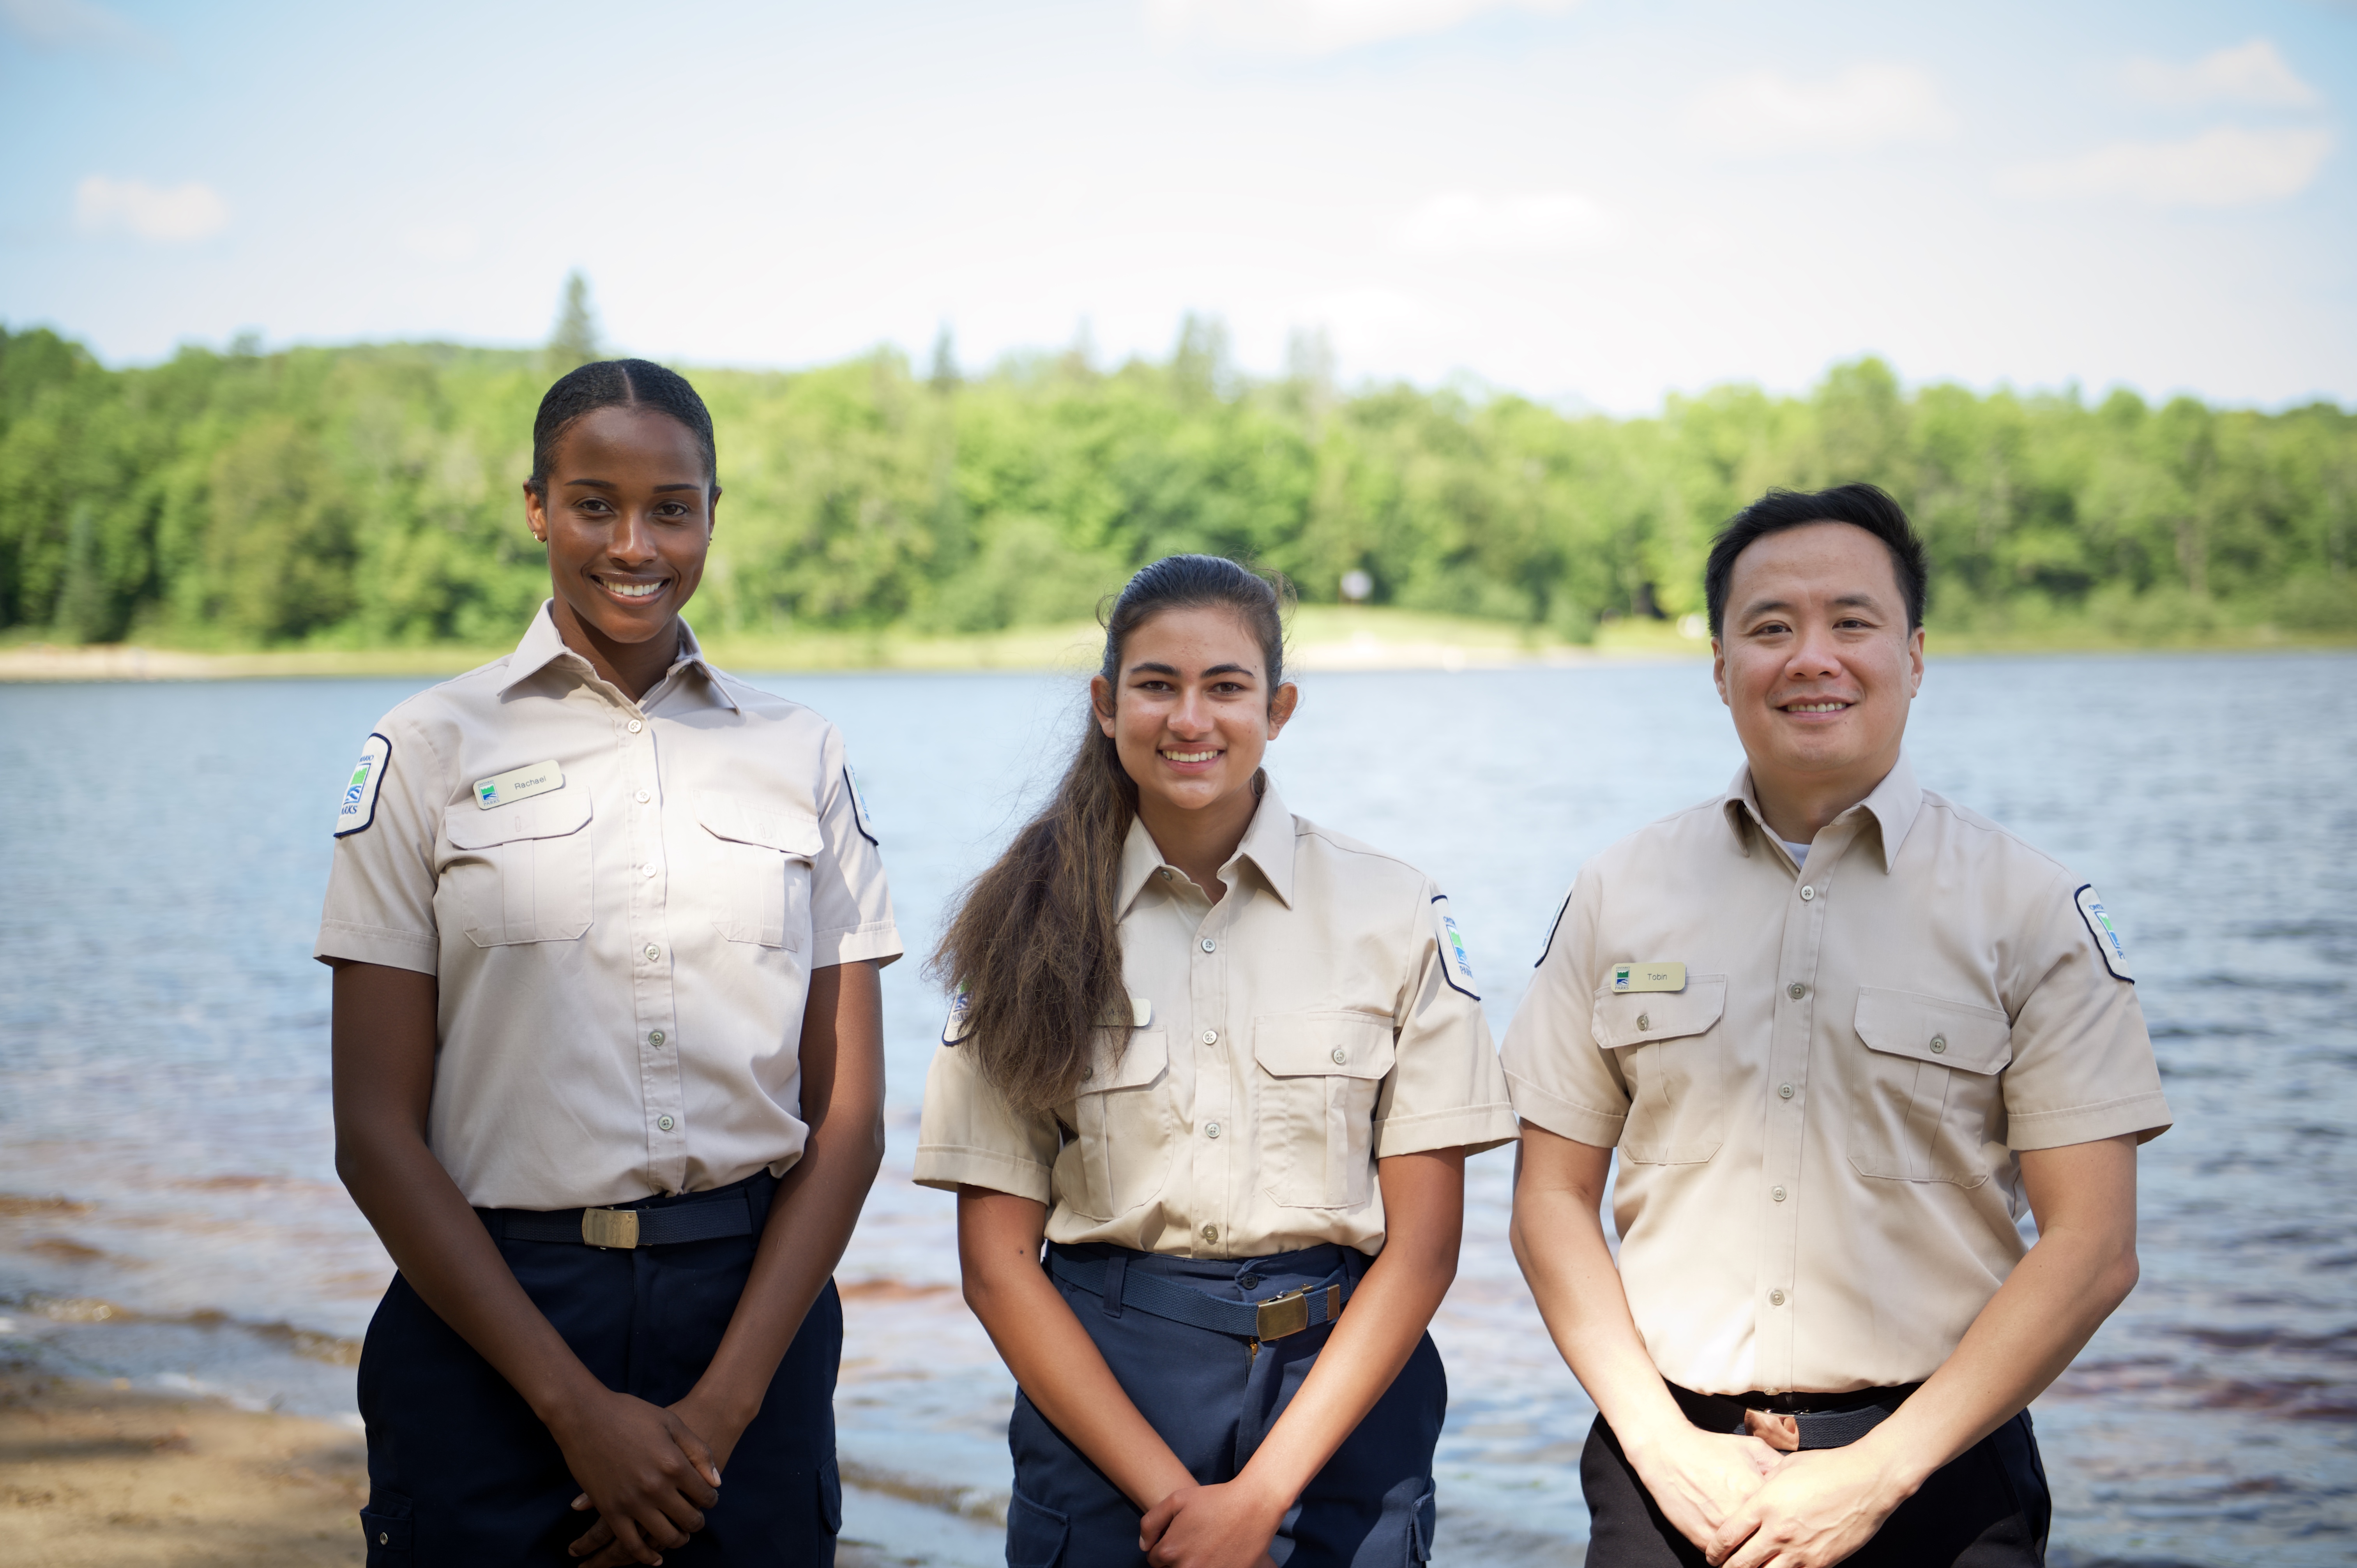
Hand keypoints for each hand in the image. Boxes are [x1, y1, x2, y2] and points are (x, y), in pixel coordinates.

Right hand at [539, 1386, 720, 1565]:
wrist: (585, 1416)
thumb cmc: (630, 1414)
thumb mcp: (672, 1423)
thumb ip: (698, 1452)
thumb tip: (717, 1482)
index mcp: (674, 1464)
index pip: (705, 1495)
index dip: (710, 1500)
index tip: (708, 1500)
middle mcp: (655, 1487)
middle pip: (688, 1520)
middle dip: (696, 1523)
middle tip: (696, 1520)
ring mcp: (631, 1502)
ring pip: (664, 1536)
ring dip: (676, 1540)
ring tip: (679, 1536)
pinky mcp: (609, 1511)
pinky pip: (631, 1544)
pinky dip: (645, 1555)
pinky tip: (654, 1557)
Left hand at [1137, 1476, 1286, 1567]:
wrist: (1253, 1506)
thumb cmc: (1214, 1500)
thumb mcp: (1176, 1500)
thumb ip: (1151, 1523)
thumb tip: (1144, 1546)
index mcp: (1170, 1551)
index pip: (1154, 1560)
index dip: (1163, 1547)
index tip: (1178, 1537)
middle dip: (1176, 1559)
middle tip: (1192, 1543)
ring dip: (1191, 1565)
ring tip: (1204, 1549)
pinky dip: (1210, 1566)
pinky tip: (1217, 1555)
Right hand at [1621, 1420, 1784, 1551]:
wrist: (1668, 1452)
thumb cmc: (1710, 1448)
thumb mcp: (1753, 1448)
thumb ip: (1780, 1467)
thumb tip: (1798, 1483)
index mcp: (1759, 1496)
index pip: (1787, 1525)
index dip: (1790, 1526)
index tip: (1790, 1528)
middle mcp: (1741, 1518)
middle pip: (1768, 1547)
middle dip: (1773, 1548)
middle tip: (1774, 1545)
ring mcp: (1720, 1532)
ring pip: (1746, 1559)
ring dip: (1751, 1557)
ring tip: (1754, 1551)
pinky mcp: (1702, 1540)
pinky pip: (1724, 1559)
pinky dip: (1729, 1556)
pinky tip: (1732, 1547)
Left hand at [1709, 1444, 1908, 1567]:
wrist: (1868, 1480)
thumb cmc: (1827, 1468)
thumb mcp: (1784, 1467)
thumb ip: (1763, 1484)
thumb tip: (1749, 1494)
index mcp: (1764, 1505)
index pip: (1727, 1536)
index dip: (1714, 1550)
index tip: (1712, 1554)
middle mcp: (1778, 1531)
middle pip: (1740, 1563)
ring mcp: (1801, 1550)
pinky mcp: (1821, 1563)